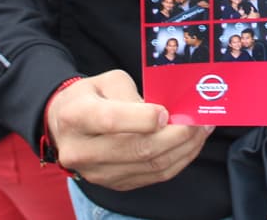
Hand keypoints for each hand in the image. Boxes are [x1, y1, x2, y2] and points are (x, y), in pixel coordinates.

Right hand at [46, 69, 212, 189]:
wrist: (65, 126)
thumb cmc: (90, 97)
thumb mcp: (107, 81)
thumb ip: (133, 94)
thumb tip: (167, 112)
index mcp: (76, 116)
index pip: (111, 121)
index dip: (142, 118)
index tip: (167, 112)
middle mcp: (82, 150)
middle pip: (136, 148)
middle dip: (176, 135)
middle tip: (199, 120)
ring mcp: (97, 173)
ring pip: (149, 166)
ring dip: (183, 149)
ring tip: (201, 131)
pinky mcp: (114, 184)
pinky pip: (153, 176)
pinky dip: (177, 161)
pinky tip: (189, 145)